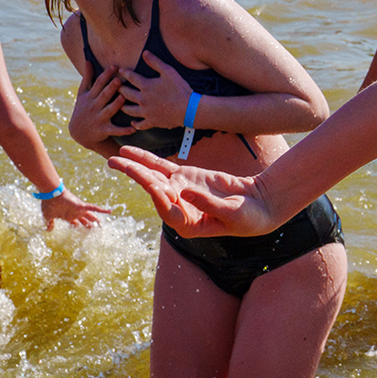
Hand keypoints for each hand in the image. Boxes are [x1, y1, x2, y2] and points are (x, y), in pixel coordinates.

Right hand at [39, 189, 109, 228]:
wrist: (51, 195)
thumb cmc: (49, 204)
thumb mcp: (48, 216)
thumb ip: (50, 223)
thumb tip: (48, 230)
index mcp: (67, 216)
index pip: (75, 223)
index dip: (78, 227)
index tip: (81, 232)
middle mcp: (74, 213)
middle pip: (84, 220)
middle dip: (89, 225)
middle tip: (94, 230)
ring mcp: (79, 210)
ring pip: (91, 216)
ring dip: (96, 221)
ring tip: (101, 226)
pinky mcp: (82, 206)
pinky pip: (95, 208)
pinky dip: (102, 210)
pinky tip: (110, 211)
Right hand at [69, 64, 137, 149]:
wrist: (79, 133)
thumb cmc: (84, 108)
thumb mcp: (83, 94)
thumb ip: (87, 78)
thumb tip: (88, 60)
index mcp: (90, 97)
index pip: (98, 84)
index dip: (106, 75)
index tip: (114, 66)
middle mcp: (94, 107)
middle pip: (103, 96)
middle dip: (110, 88)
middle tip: (119, 80)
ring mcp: (99, 119)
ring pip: (109, 111)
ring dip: (116, 105)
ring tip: (124, 98)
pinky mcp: (104, 130)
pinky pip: (115, 130)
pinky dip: (124, 130)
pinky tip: (133, 128)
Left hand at [107, 147, 279, 237]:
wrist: (261, 205)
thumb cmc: (250, 217)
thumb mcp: (233, 213)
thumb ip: (209, 205)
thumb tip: (185, 192)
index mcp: (188, 225)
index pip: (168, 211)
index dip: (159, 198)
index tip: (152, 185)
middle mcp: (178, 209)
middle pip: (154, 191)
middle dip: (135, 176)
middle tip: (117, 163)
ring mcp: (179, 191)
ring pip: (153, 177)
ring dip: (135, 166)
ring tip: (115, 156)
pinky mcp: (185, 177)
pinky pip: (161, 166)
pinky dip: (146, 159)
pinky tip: (129, 152)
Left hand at [118, 51, 195, 129]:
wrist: (188, 108)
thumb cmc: (179, 88)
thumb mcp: (169, 72)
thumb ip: (155, 62)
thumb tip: (144, 53)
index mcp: (146, 86)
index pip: (131, 77)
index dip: (125, 73)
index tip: (121, 70)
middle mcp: (142, 99)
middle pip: (126, 94)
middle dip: (120, 89)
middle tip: (117, 87)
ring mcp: (146, 112)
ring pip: (129, 110)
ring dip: (123, 107)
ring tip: (120, 105)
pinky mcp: (152, 121)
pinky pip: (140, 124)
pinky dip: (135, 124)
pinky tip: (133, 123)